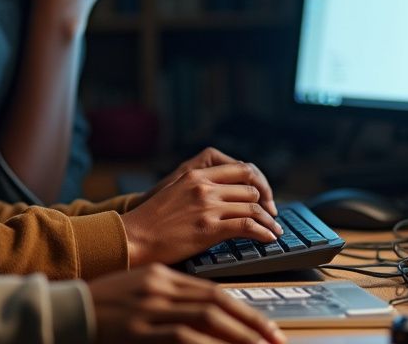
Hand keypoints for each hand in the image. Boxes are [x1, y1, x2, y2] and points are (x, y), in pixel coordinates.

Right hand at [88, 264, 285, 343]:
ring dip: (239, 336)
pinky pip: (184, 337)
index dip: (244, 310)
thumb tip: (205, 320)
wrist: (63, 311)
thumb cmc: (100, 306)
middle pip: (217, 302)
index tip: (265, 328)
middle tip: (275, 340)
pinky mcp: (139, 329)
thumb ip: (169, 300)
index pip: (213, 291)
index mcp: (161, 276)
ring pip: (207, 318)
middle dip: (251, 323)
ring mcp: (148, 307)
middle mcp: (159, 287)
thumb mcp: (138, 294)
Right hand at [120, 162, 282, 266]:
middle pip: (251, 187)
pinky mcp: (209, 228)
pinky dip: (264, 232)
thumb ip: (198, 187)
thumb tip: (223, 195)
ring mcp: (207, 206)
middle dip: (267, 202)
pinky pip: (248, 226)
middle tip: (271, 215)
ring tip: (274, 230)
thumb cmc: (151, 220)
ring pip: (253, 207)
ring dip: (269, 220)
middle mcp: (203, 186)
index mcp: (195, 173)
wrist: (133, 237)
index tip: (263, 196)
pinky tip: (268, 239)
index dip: (259, 182)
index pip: (241, 168)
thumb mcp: (174, 190)